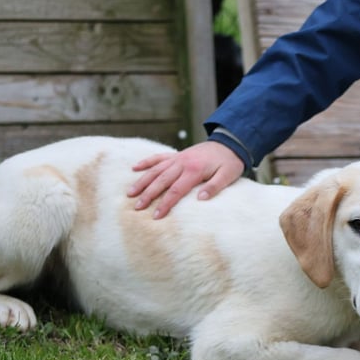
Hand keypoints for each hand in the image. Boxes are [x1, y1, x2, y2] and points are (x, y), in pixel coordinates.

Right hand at [127, 141, 244, 218]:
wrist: (230, 142)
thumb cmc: (230, 162)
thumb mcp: (228, 175)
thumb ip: (215, 186)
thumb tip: (200, 199)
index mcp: (194, 170)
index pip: (176, 190)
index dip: (165, 204)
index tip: (156, 216)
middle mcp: (183, 163)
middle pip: (161, 180)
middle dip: (148, 195)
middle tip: (137, 207)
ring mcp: (178, 157)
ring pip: (156, 170)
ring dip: (142, 181)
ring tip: (130, 193)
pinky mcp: (177, 154)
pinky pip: (158, 157)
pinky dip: (146, 162)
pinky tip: (134, 168)